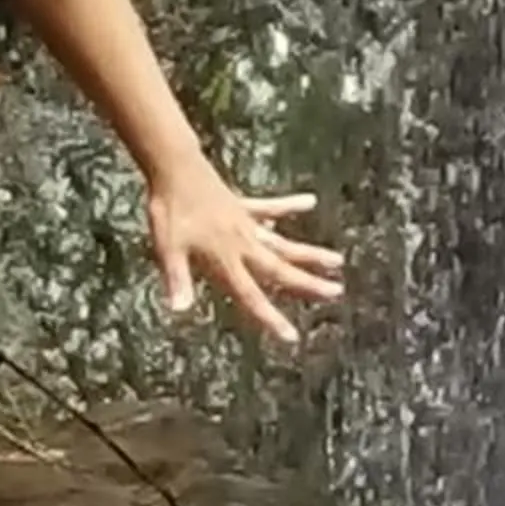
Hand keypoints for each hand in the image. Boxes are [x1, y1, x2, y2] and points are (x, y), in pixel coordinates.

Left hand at [147, 160, 344, 346]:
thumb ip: (177, 279)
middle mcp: (242, 244)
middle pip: (280, 269)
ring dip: (310, 253)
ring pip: (284, 243)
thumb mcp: (167, 249)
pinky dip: (290, 205)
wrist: (176, 169)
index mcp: (225, 259)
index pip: (251, 295)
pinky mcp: (243, 205)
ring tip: (337, 260)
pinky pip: (272, 207)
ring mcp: (246, 223)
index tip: (292, 336)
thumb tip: (179, 310)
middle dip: (308, 283)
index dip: (270, 318)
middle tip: (336, 292)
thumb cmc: (169, 212)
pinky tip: (309, 202)